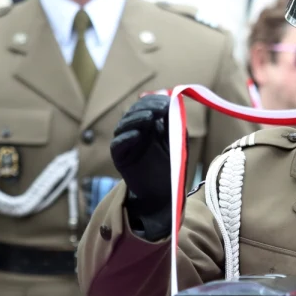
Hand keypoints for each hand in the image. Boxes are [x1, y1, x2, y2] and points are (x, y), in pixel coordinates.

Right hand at [110, 94, 171, 236]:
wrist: (163, 193)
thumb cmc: (171, 167)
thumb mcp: (177, 141)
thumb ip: (174, 123)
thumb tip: (172, 101)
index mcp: (147, 125)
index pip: (144, 106)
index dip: (153, 101)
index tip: (166, 102)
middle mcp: (134, 131)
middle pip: (133, 113)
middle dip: (146, 108)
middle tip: (159, 109)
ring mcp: (125, 144)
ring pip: (123, 126)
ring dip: (136, 119)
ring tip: (149, 119)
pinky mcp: (119, 158)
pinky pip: (117, 145)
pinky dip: (126, 138)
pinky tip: (137, 135)